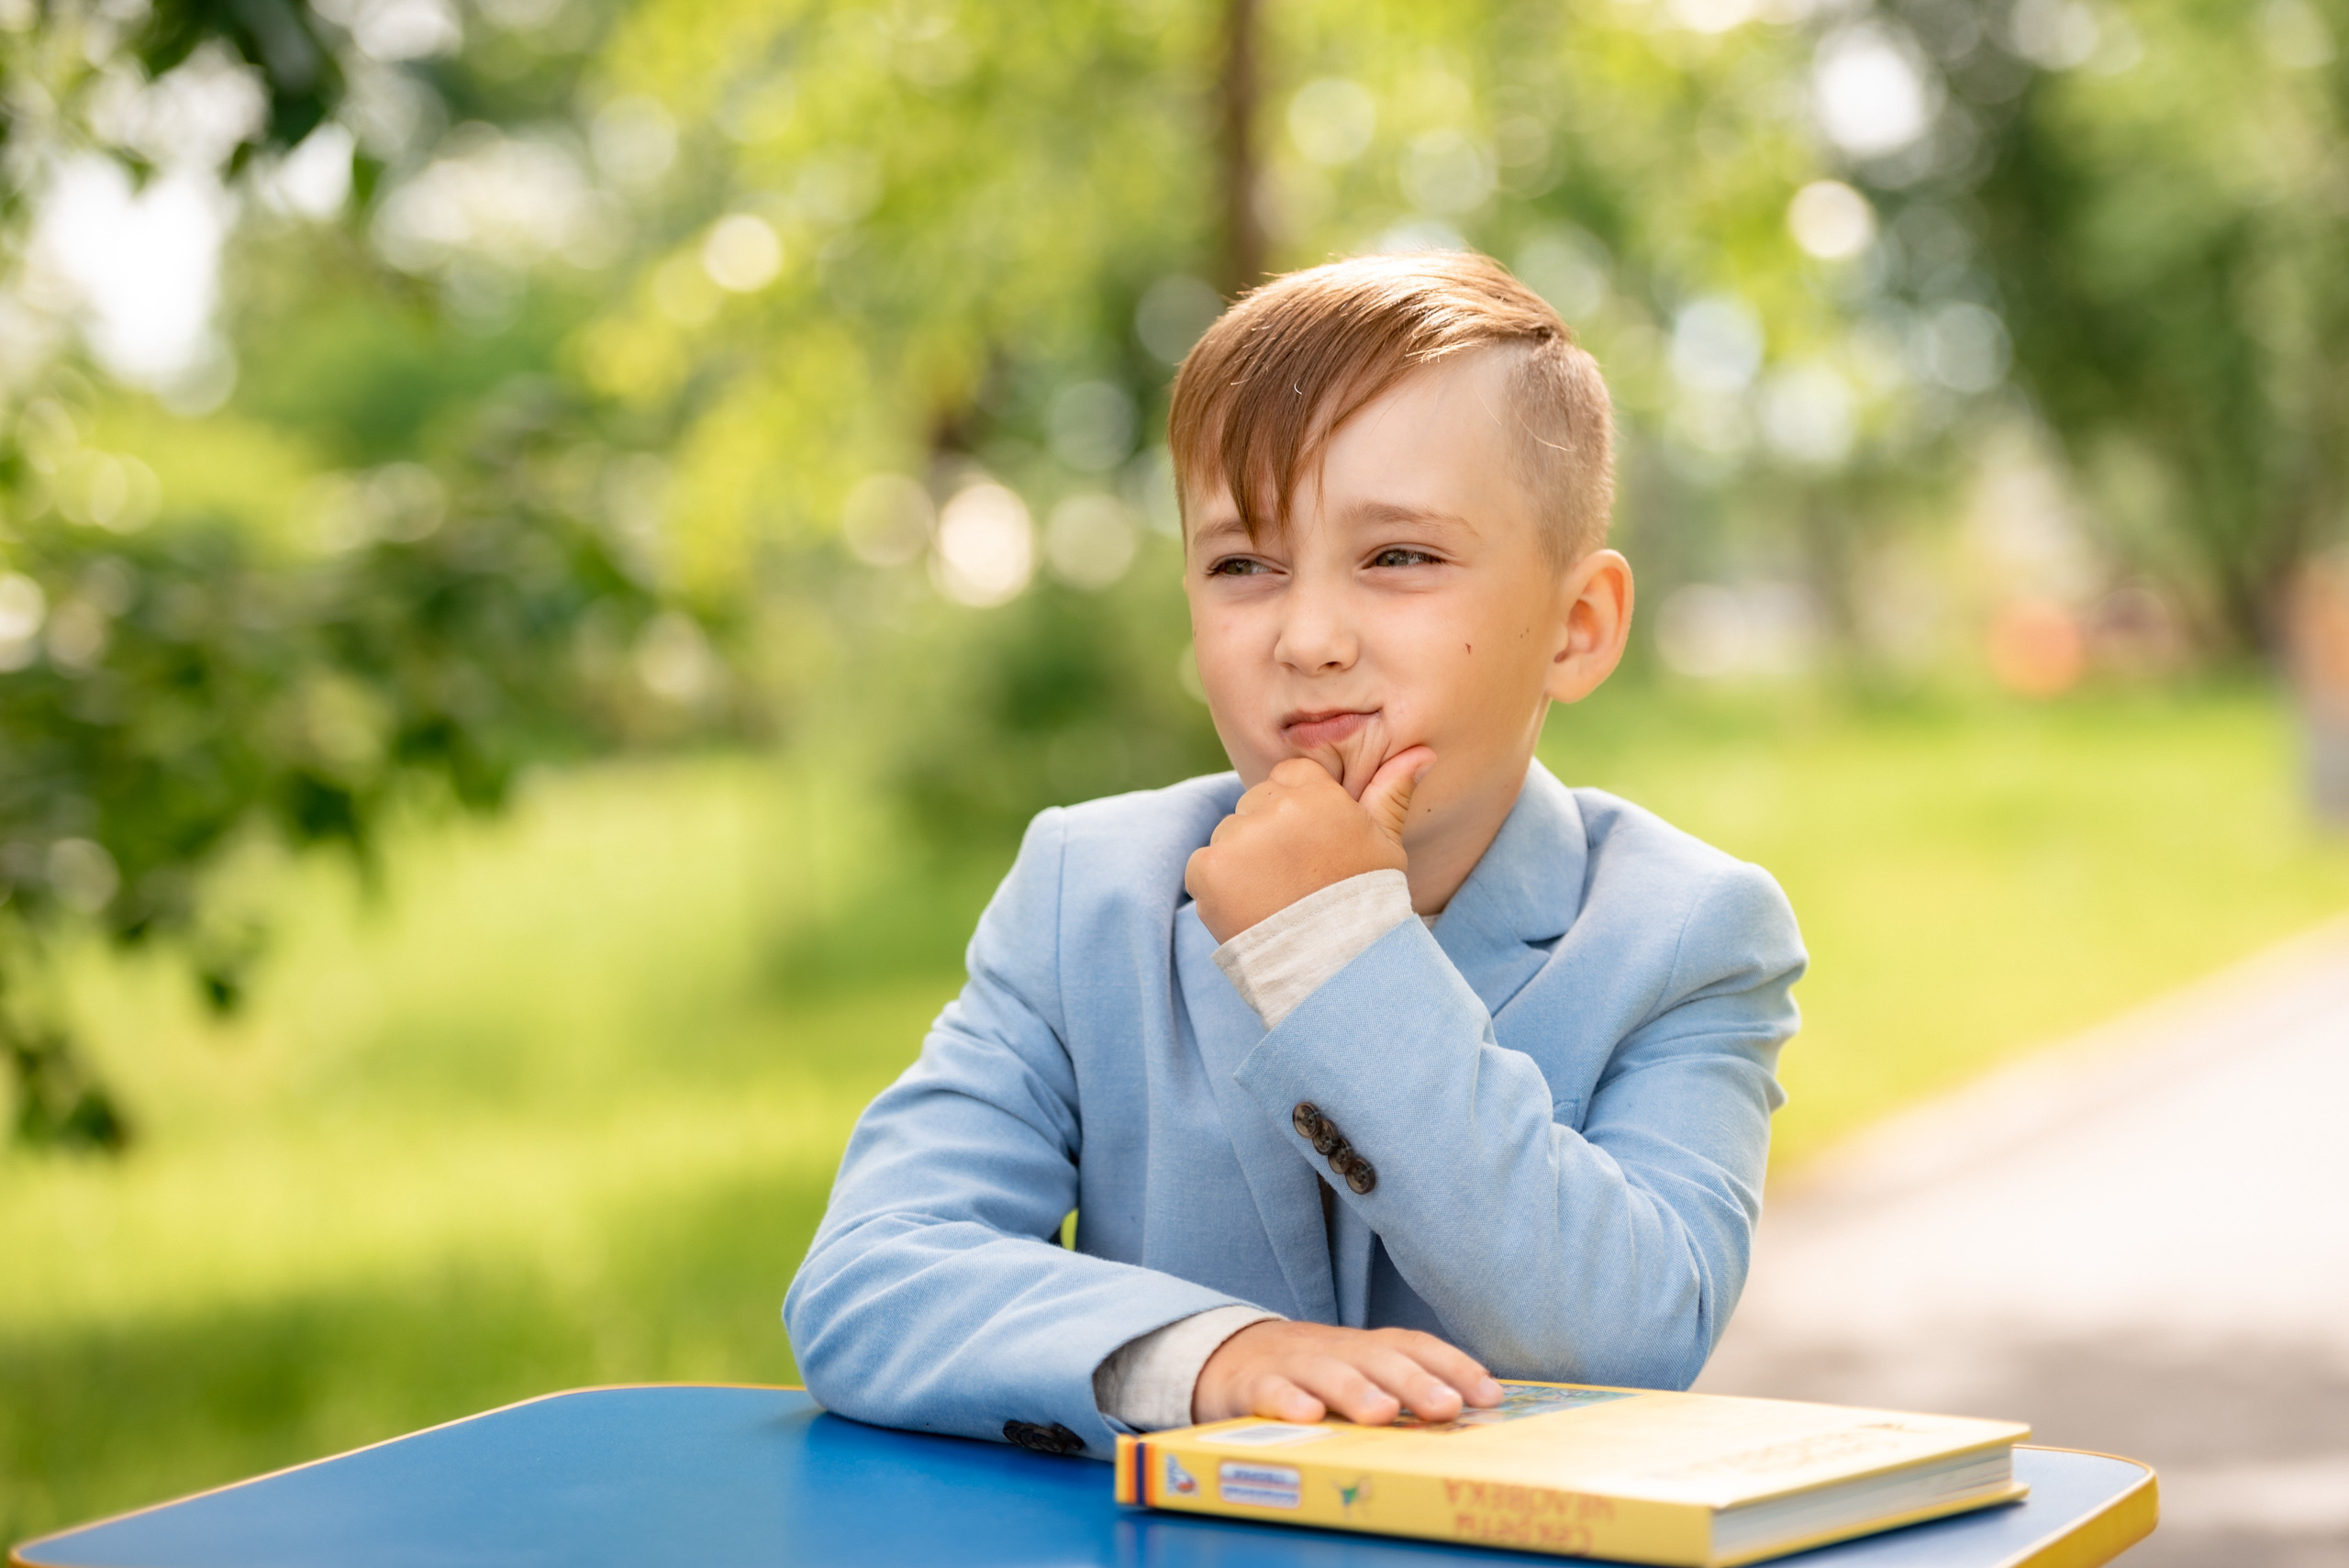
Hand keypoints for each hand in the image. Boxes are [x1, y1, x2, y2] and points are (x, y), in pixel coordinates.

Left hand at [1184, 746, 1433, 944]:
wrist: (1336, 968)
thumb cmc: (1365, 904)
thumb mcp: (1385, 844)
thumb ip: (1391, 793)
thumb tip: (1421, 753)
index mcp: (1317, 795)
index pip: (1289, 776)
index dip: (1298, 812)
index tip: (1311, 847)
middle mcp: (1274, 808)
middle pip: (1255, 804)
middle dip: (1267, 835)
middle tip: (1294, 879)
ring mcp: (1238, 838)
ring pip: (1229, 835)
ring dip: (1241, 862)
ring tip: (1274, 899)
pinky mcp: (1209, 869)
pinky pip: (1203, 866)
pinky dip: (1216, 887)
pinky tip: (1249, 909)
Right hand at [1194, 1320, 1504, 1425]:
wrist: (1227, 1357)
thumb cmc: (1309, 1375)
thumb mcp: (1355, 1374)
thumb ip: (1398, 1390)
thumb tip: (1466, 1416)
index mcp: (1365, 1348)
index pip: (1414, 1346)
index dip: (1453, 1365)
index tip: (1489, 1394)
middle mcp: (1335, 1350)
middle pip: (1377, 1358)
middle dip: (1415, 1382)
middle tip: (1446, 1407)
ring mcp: (1292, 1364)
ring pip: (1327, 1372)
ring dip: (1357, 1390)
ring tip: (1382, 1412)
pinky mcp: (1251, 1384)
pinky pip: (1270, 1390)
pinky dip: (1288, 1400)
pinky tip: (1307, 1415)